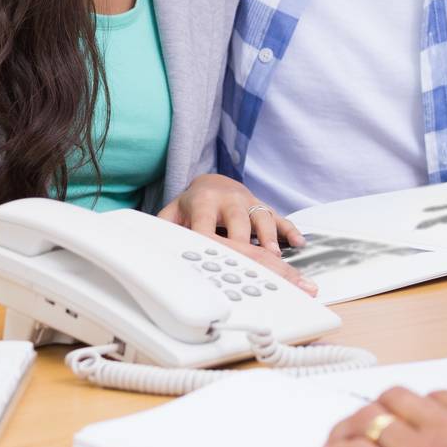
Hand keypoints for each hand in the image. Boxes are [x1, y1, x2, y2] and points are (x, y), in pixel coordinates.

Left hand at [158, 175, 314, 293]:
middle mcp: (229, 200)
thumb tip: (147, 246)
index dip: (208, 240)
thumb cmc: (191, 206)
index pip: (205, 224)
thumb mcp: (172, 214)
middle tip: (250, 263)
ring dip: (269, 237)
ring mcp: (249, 203)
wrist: (213, 183)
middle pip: (238, 221)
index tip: (210, 259)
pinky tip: (298, 244)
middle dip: (245, 241)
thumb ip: (162, 228)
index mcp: (203, 202)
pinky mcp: (263, 208)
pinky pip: (280, 218)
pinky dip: (289, 231)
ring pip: (262, 218)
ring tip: (275, 257)